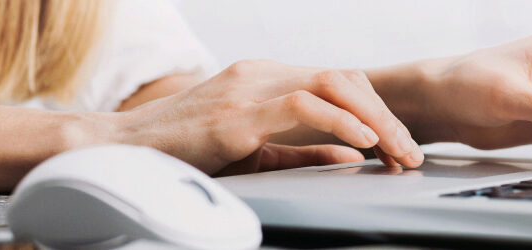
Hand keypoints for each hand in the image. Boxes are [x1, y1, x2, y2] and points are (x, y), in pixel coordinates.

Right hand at [115, 59, 423, 175]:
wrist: (122, 149)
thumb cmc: (186, 150)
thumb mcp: (256, 151)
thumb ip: (303, 150)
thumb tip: (351, 155)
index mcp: (266, 78)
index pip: (338, 82)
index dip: (376, 111)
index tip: (398, 146)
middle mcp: (262, 74)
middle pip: (345, 79)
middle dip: (386, 116)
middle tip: (409, 152)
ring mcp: (249, 88)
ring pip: (332, 85)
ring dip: (374, 120)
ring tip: (396, 150)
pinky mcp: (237, 113)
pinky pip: (301, 105)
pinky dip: (339, 122)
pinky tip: (361, 142)